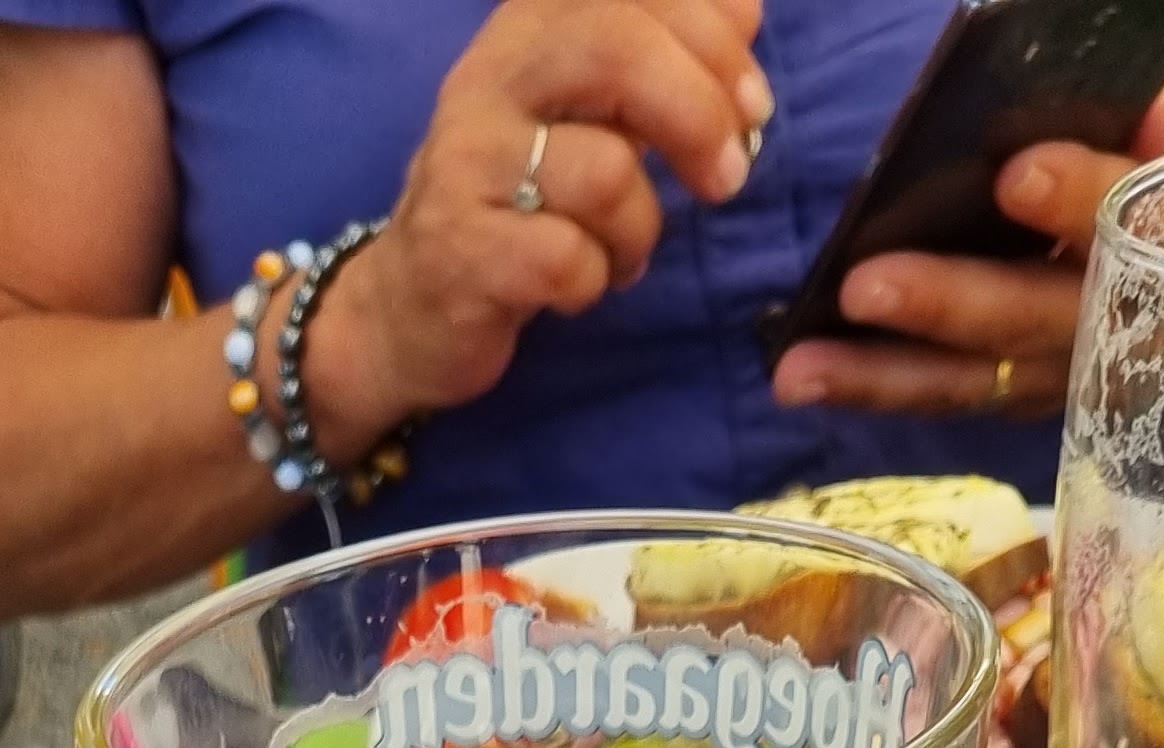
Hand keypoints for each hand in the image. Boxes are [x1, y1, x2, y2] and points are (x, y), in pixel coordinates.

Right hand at [304, 0, 772, 461]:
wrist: (412, 302)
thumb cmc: (519, 200)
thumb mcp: (586, 108)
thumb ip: (658, 58)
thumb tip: (745, 13)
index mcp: (529, 24)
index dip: (712, 36)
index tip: (751, 103)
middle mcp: (491, 75)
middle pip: (618, 50)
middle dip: (697, 114)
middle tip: (728, 175)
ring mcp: (469, 161)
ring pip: (606, 172)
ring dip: (641, 227)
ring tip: (623, 250)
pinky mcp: (462, 248)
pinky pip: (571, 259)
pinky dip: (597, 281)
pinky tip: (580, 283)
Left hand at [773, 41, 1163, 418]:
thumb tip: (1152, 116)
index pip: (1142, 219)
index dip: (1080, 198)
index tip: (1014, 174)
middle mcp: (1142, 329)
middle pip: (1045, 320)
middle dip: (954, 303)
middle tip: (865, 285)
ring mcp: (1083, 377)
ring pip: (986, 379)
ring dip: (889, 377)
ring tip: (797, 371)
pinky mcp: (1036, 396)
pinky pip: (957, 395)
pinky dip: (886, 387)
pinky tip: (812, 377)